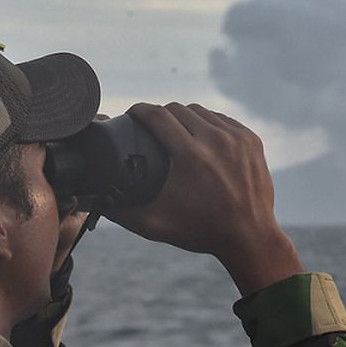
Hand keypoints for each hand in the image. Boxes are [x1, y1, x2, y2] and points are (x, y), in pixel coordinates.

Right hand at [104, 103, 301, 295]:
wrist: (249, 237)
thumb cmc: (201, 232)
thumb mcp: (156, 225)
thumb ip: (121, 213)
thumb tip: (94, 200)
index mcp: (189, 155)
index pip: (157, 115)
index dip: (139, 110)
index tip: (132, 114)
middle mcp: (214, 140)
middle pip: (178, 109)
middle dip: (161, 115)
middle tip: (153, 128)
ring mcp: (236, 138)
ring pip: (202, 112)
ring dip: (186, 118)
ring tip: (176, 130)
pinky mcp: (251, 140)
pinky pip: (223, 120)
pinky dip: (210, 125)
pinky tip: (202, 135)